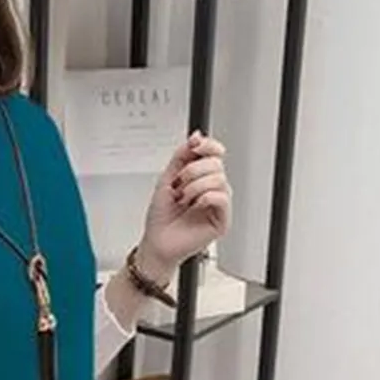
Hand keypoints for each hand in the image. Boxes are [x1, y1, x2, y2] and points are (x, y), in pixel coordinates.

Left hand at [137, 130, 232, 280]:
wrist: (156, 244)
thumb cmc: (160, 219)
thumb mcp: (166, 179)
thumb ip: (181, 156)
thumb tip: (196, 135)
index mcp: (201, 179)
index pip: (215, 154)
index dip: (208, 145)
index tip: (194, 146)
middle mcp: (211, 190)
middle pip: (216, 164)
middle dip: (194, 170)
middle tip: (179, 185)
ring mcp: (217, 206)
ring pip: (219, 179)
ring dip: (196, 186)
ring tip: (183, 198)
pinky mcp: (221, 221)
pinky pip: (222, 198)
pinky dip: (206, 196)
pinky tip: (195, 204)